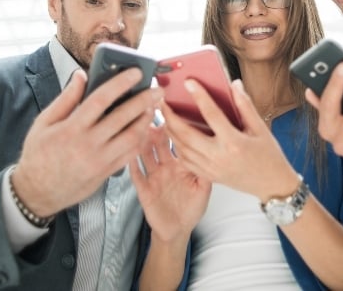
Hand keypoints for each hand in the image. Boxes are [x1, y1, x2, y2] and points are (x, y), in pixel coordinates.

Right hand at [12, 68, 162, 217]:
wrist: (37, 192)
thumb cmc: (38, 154)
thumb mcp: (44, 123)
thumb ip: (65, 98)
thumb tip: (81, 75)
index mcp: (71, 128)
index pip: (100, 99)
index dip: (120, 84)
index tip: (136, 72)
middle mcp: (88, 144)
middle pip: (123, 117)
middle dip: (144, 100)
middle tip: (157, 89)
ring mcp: (99, 161)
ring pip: (132, 137)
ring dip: (146, 120)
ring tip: (153, 107)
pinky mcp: (106, 172)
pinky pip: (130, 154)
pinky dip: (141, 139)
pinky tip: (145, 127)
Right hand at [131, 124, 210, 241]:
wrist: (177, 230)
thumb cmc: (192, 209)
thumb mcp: (204, 189)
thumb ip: (207, 171)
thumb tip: (214, 151)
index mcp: (181, 164)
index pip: (177, 142)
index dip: (176, 128)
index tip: (174, 112)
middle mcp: (166, 167)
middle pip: (159, 144)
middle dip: (157, 130)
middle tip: (154, 114)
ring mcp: (154, 177)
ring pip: (146, 155)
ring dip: (142, 143)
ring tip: (140, 129)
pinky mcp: (144, 189)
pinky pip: (136, 175)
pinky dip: (132, 164)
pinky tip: (129, 154)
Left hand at [161, 79, 298, 202]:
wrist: (272, 184)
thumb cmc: (269, 157)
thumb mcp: (260, 128)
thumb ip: (245, 106)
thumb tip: (235, 86)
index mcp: (233, 142)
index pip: (211, 114)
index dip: (199, 96)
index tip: (189, 83)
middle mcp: (219, 156)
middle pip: (186, 133)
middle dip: (171, 116)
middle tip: (163, 102)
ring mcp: (211, 168)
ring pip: (181, 148)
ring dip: (170, 131)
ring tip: (165, 116)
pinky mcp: (208, 175)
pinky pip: (185, 161)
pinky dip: (177, 147)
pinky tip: (175, 136)